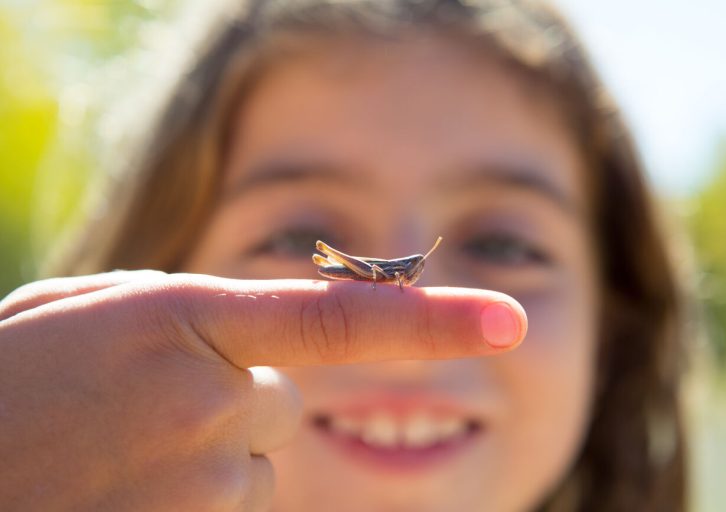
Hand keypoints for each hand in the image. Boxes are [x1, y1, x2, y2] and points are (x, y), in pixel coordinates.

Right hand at [0, 271, 525, 510]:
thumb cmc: (8, 383)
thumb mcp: (90, 313)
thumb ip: (192, 315)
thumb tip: (268, 350)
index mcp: (185, 317)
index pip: (339, 318)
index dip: (434, 320)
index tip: (510, 321)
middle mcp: (208, 401)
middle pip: (278, 403)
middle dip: (229, 406)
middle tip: (139, 414)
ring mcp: (202, 484)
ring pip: (251, 466)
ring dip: (202, 461)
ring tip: (113, 457)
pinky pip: (232, 511)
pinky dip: (192, 503)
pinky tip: (124, 493)